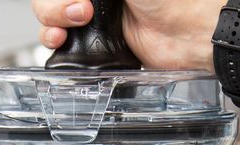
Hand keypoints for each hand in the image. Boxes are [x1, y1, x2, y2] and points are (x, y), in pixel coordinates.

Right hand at [32, 0, 219, 70]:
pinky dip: (54, 42)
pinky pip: (62, 45)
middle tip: (81, 11)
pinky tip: (62, 41)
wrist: (188, 32)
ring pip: (50, 17)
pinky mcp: (96, 46)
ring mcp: (93, 19)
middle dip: (54, 5)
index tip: (77, 0)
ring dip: (51, 20)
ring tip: (73, 25)